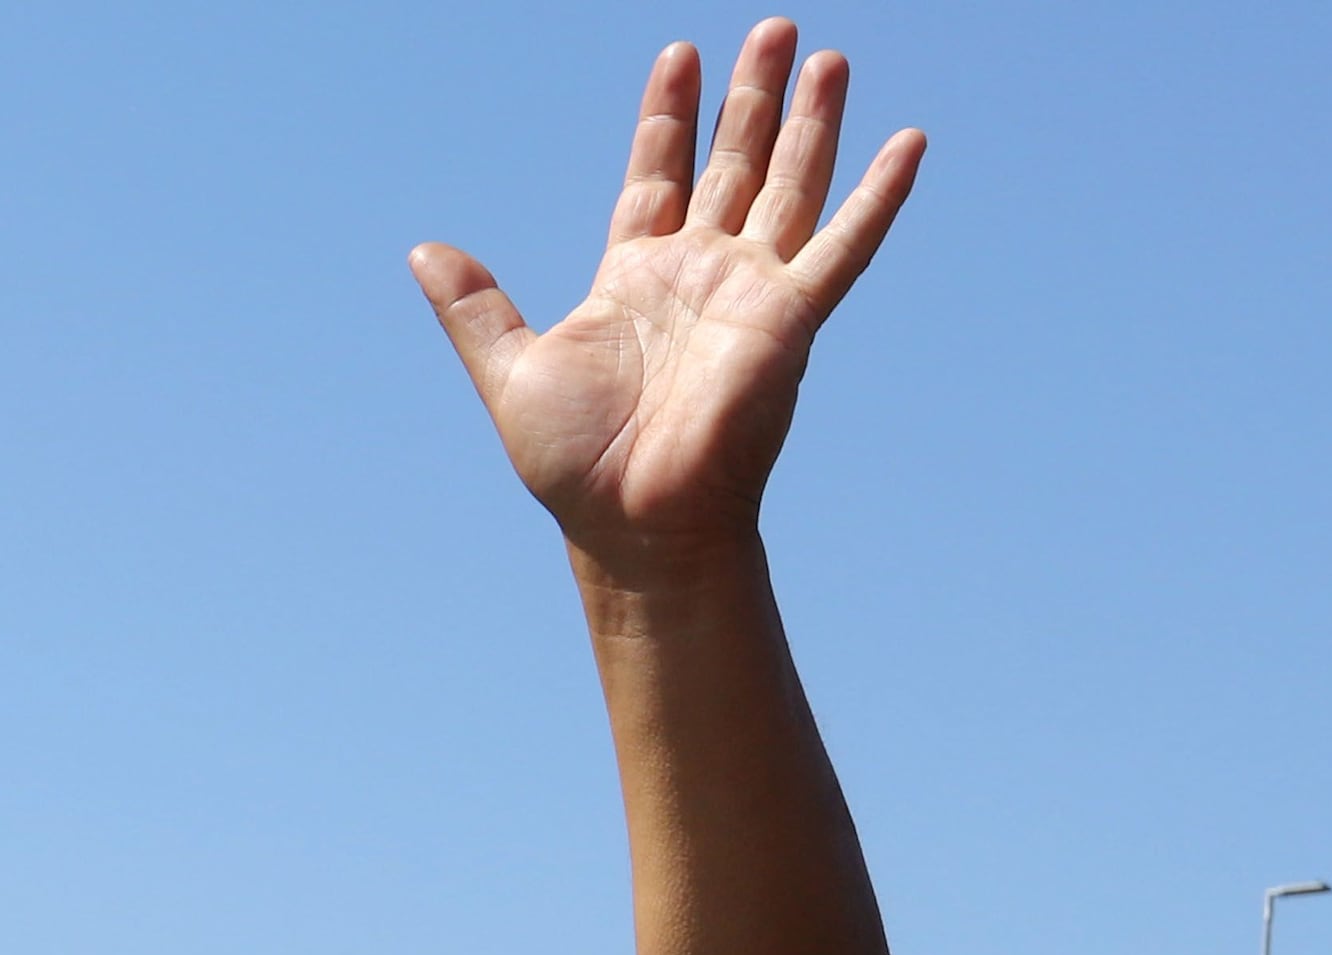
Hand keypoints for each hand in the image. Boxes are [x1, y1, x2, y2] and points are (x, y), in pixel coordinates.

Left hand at [412, 22, 921, 580]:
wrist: (632, 527)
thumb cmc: (575, 466)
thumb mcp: (509, 372)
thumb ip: (475, 308)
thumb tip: (422, 252)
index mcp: (635, 276)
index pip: (658, 171)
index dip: (670, 112)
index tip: (680, 51)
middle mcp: (699, 272)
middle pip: (734, 161)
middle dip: (753, 95)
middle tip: (774, 26)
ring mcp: (750, 290)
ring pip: (790, 183)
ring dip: (810, 121)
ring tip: (826, 55)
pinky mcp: (792, 318)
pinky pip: (845, 247)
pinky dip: (878, 195)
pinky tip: (909, 142)